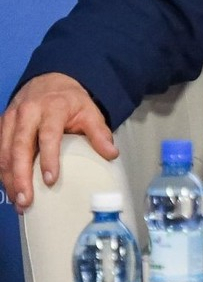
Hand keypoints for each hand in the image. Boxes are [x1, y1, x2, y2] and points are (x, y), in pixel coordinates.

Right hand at [0, 73, 117, 212]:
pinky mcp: (3, 125)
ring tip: (18, 201)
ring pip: (5, 151)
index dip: (49, 158)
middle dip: (20, 175)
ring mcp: (12, 118)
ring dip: (9, 177)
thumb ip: (99, 133)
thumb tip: (111, 154)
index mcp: (52, 108)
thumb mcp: (89, 111)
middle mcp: (28, 112)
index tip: (50, 180)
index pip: (49, 135)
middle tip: (25, 200)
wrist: (50, 80)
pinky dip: (3, 171)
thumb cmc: (70, 101)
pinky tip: (9, 187)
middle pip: (20, 146)